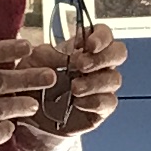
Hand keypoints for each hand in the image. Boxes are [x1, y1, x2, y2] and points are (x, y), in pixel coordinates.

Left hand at [28, 20, 125, 137]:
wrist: (32, 116)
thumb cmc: (34, 83)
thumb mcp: (32, 63)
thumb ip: (48, 54)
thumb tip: (68, 53)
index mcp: (83, 48)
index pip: (104, 34)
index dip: (102, 36)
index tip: (89, 45)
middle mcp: (97, 65)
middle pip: (118, 53)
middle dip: (102, 58)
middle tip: (81, 66)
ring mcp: (101, 87)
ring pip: (115, 79)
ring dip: (95, 82)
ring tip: (74, 89)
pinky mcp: (101, 108)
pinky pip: (109, 102)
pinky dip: (94, 101)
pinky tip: (78, 103)